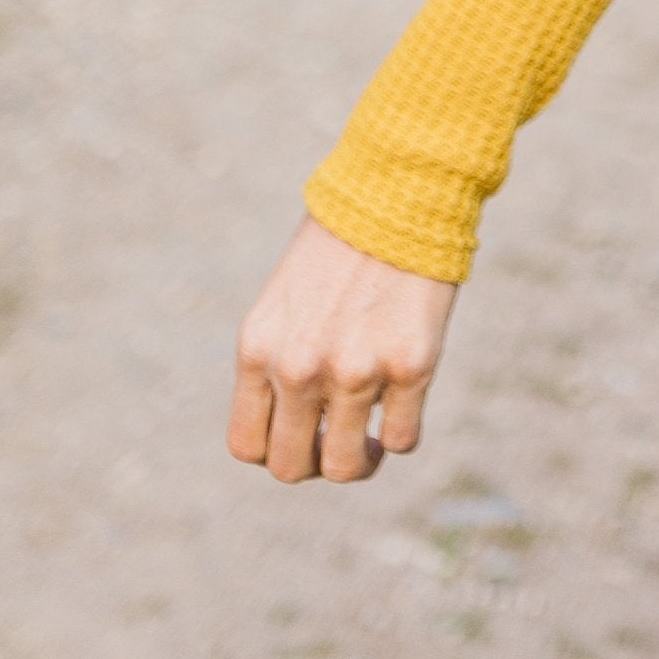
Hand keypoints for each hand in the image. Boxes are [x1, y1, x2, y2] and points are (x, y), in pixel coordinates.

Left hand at [229, 214, 455, 483]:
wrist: (399, 191)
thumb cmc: (342, 244)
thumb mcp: (287, 302)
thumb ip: (280, 361)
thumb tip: (301, 427)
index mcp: (258, 348)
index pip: (247, 445)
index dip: (276, 450)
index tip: (301, 433)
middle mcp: (298, 368)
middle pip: (291, 467)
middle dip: (315, 463)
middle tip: (338, 441)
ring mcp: (355, 370)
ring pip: (345, 467)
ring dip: (360, 461)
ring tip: (371, 441)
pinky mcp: (411, 365)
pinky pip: (402, 439)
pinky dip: (402, 433)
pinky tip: (403, 404)